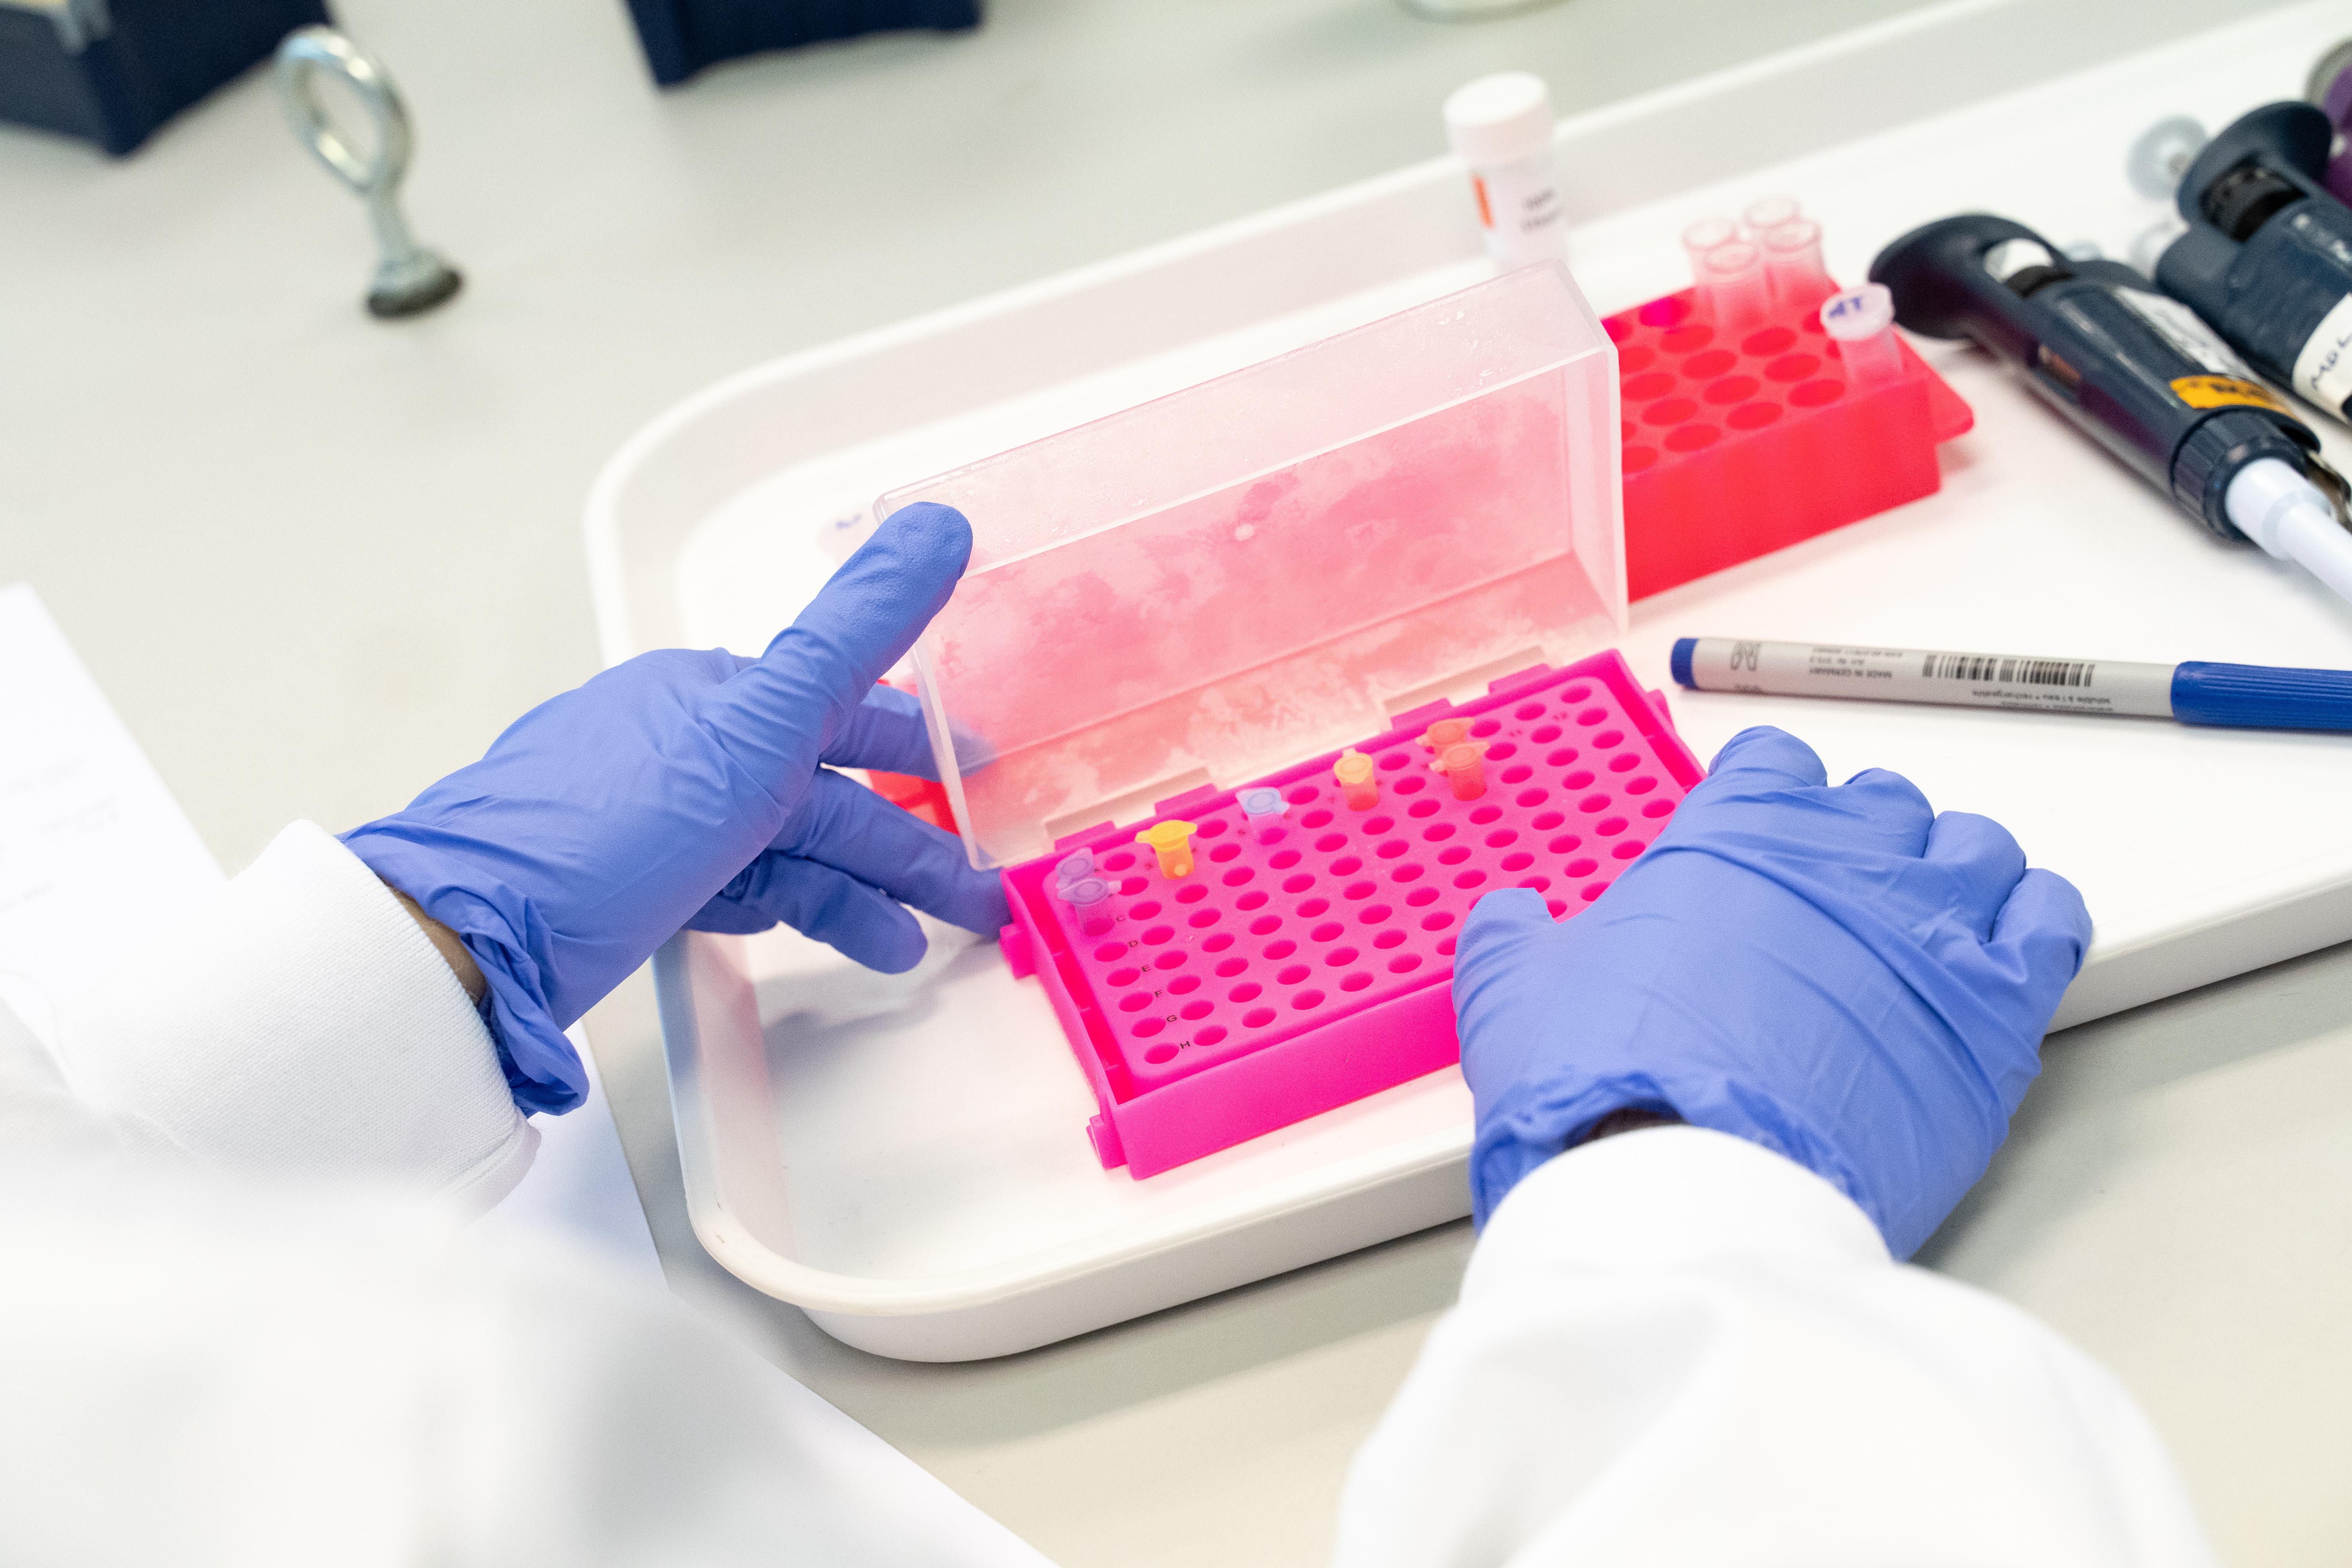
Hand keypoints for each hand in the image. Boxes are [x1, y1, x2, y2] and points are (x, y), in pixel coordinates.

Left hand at [342, 504, 1008, 1114]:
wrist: (468, 940)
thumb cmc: (601, 829)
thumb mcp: (751, 724)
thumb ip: (853, 633)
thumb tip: (936, 526)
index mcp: (712, 695)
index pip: (837, 705)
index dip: (912, 737)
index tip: (976, 764)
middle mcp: (689, 750)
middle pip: (825, 788)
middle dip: (909, 837)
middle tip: (975, 885)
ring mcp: (666, 825)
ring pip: (796, 848)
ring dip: (870, 890)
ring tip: (925, 938)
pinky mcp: (648, 891)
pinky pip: (754, 892)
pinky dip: (811, 914)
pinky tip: (856, 942)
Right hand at [1452, 725, 2089, 1255]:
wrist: (1687, 1190)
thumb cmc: (1603, 1082)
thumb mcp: (1515, 990)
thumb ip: (1515, 934)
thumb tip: (1509, 917)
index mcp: (1737, 828)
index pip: (1776, 764)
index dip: (1764, 803)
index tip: (1752, 846)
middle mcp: (1846, 854)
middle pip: (1880, 803)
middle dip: (1855, 843)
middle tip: (1826, 907)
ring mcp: (1931, 925)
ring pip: (1975, 849)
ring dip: (1948, 876)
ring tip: (1915, 931)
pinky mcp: (1996, 1009)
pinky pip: (2051, 922)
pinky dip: (2031, 925)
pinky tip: (1994, 956)